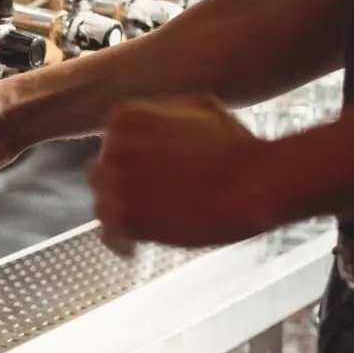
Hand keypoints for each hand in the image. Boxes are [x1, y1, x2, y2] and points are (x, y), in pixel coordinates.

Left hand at [87, 94, 272, 251]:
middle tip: (149, 197)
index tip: (148, 171)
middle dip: (121, 184)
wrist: (252, 183)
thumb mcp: (198, 106)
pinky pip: (109, 235)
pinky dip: (122, 242)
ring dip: (121, 213)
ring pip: (102, 205)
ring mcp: (115, 185)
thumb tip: (148, 123)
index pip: (111, 142)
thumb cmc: (234, 144)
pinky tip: (136, 247)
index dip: (130, 158)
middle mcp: (112, 148)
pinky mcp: (125, 219)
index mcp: (124, 117)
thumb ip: (162, 111)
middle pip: (101, 172)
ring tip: (147, 221)